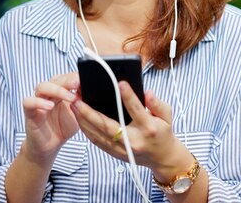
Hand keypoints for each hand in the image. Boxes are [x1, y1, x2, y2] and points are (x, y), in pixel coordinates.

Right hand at [22, 73, 79, 160]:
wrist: (49, 147)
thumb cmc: (63, 128)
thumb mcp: (79, 114)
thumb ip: (83, 103)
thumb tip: (92, 91)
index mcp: (61, 91)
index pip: (67, 78)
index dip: (75, 77)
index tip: (85, 79)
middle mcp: (49, 94)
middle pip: (55, 79)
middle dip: (68, 80)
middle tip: (78, 83)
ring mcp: (38, 102)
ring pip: (42, 87)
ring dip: (57, 90)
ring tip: (71, 98)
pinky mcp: (29, 113)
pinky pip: (28, 102)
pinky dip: (38, 102)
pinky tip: (50, 106)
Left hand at [71, 82, 188, 172]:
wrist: (162, 158)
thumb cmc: (163, 132)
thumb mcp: (167, 115)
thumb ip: (157, 103)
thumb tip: (147, 92)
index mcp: (148, 128)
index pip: (136, 110)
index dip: (128, 96)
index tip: (120, 83)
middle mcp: (133, 139)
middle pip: (108, 125)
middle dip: (90, 112)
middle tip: (78, 99)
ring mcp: (122, 148)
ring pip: (98, 134)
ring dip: (83, 120)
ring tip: (73, 105)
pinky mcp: (115, 153)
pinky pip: (97, 141)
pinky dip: (87, 130)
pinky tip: (79, 119)